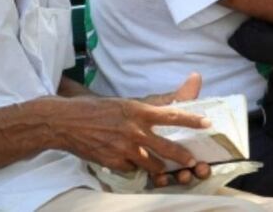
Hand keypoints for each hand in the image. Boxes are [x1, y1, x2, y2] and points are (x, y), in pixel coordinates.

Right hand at [43, 86, 210, 175]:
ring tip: (163, 169)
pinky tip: (131, 164)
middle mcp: (133, 129)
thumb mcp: (122, 103)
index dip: (191, 120)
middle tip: (192, 161)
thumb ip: (143, 110)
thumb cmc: (93, 110)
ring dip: (159, 167)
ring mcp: (124, 148)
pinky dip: (135, 168)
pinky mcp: (114, 162)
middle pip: (167, 147)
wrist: (65, 122)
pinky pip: (133, 170)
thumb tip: (164, 111)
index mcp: (136, 110)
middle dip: (182, 157)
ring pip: (152, 164)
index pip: (170, 115)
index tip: (207, 123)